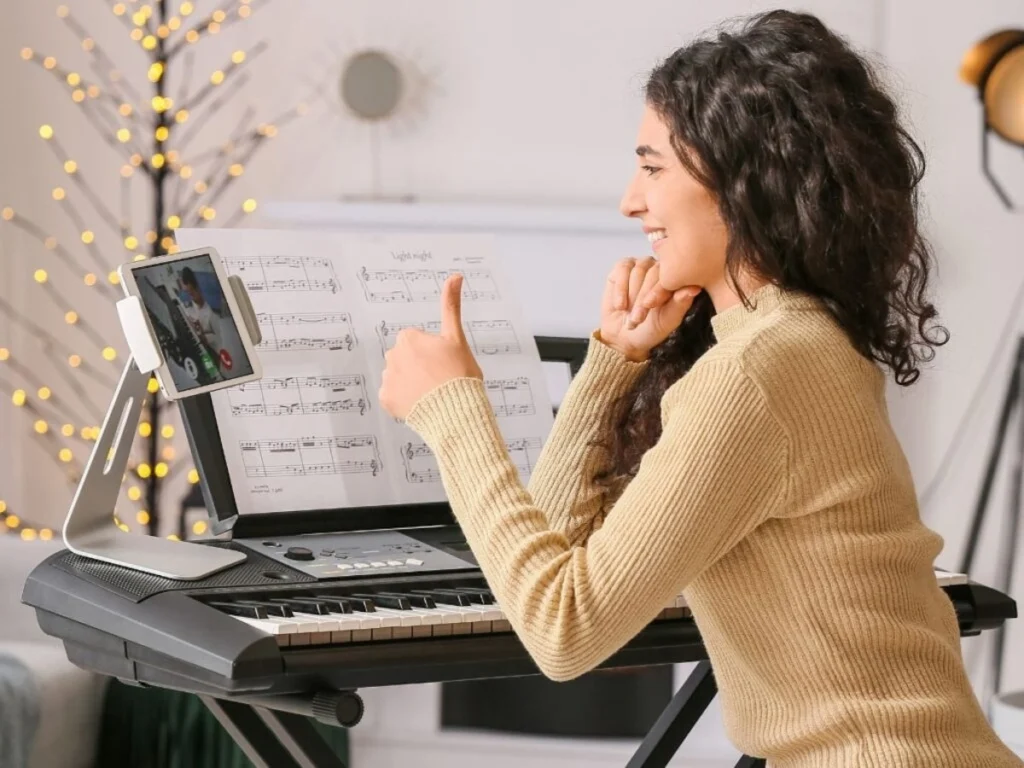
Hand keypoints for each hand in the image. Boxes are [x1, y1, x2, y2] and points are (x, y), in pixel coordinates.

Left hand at [379, 273, 483, 419]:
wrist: (456, 412)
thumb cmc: (460, 375)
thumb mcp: (457, 338)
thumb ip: (451, 305)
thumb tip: (455, 275)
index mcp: (408, 338)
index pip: (417, 342)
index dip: (433, 353)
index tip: (444, 363)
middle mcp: (392, 355)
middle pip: (406, 359)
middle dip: (419, 366)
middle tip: (439, 379)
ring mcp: (388, 378)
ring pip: (399, 377)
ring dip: (411, 383)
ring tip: (431, 394)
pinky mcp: (386, 399)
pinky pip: (393, 397)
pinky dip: (404, 401)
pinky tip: (420, 404)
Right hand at [600, 257, 700, 361]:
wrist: (624, 336)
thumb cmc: (650, 328)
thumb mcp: (667, 320)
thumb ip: (680, 304)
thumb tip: (694, 289)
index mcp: (676, 279)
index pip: (672, 276)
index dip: (659, 292)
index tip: (651, 307)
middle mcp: (660, 268)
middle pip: (653, 273)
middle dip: (643, 298)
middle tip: (638, 318)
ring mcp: (642, 265)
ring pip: (638, 271)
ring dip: (631, 297)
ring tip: (629, 316)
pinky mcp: (623, 266)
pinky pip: (622, 269)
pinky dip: (620, 289)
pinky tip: (620, 305)